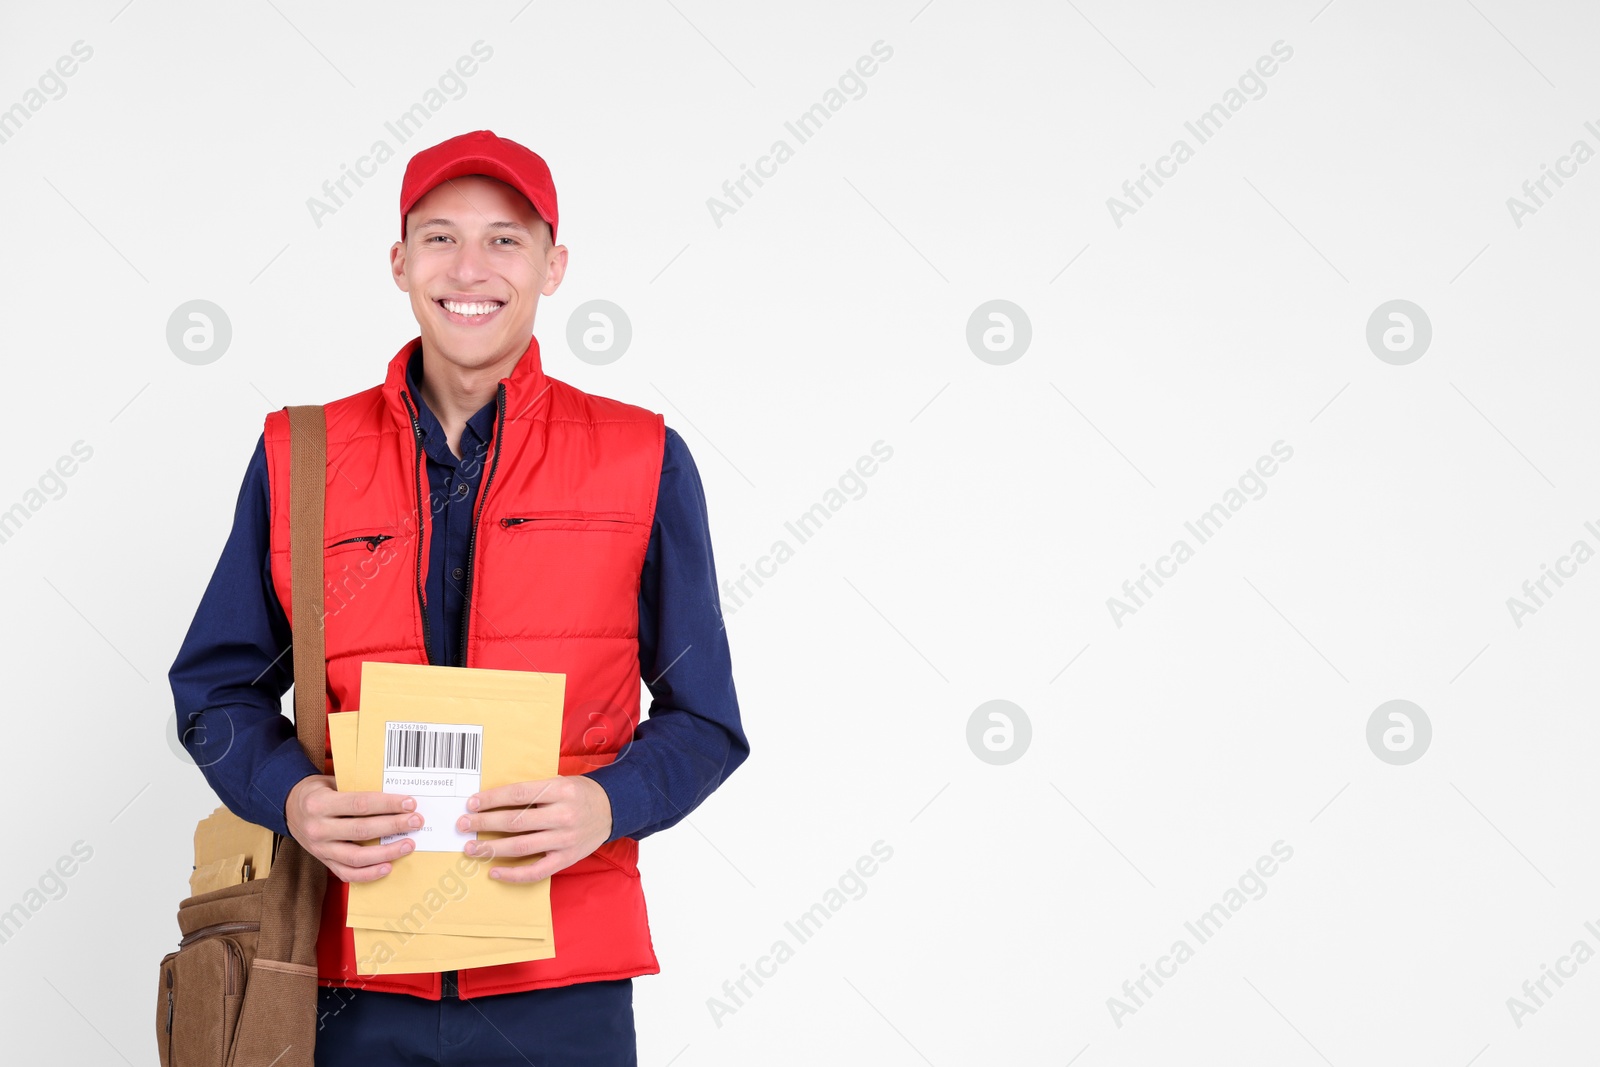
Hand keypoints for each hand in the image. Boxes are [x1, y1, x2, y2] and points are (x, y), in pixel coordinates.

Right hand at [285, 774, 420, 882]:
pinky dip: (369, 874)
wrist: (288, 808)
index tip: (410, 803)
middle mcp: (318, 828)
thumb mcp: (331, 782)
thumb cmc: (317, 792)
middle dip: (393, 825)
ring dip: (387, 852)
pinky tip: (388, 867)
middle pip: (362, 830)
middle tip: (416, 821)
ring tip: (408, 845)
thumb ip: (357, 789)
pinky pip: (348, 874)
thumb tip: (393, 795)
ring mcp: (319, 849)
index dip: (387, 804)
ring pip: (356, 857)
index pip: (360, 804)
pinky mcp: (323, 862)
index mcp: (319, 803)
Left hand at [457, 775, 612, 882]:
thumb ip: (532, 791)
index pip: (517, 795)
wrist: (612, 808)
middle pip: (515, 821)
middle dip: (484, 823)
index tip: (471, 804)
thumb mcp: (559, 781)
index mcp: (559, 790)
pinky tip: (494, 871)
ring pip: (521, 846)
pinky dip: (513, 874)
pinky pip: (536, 871)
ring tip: (471, 848)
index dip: (491, 800)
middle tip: (463, 825)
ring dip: (491, 848)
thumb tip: (492, 802)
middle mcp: (563, 815)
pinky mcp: (566, 858)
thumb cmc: (579, 793)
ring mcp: (565, 839)